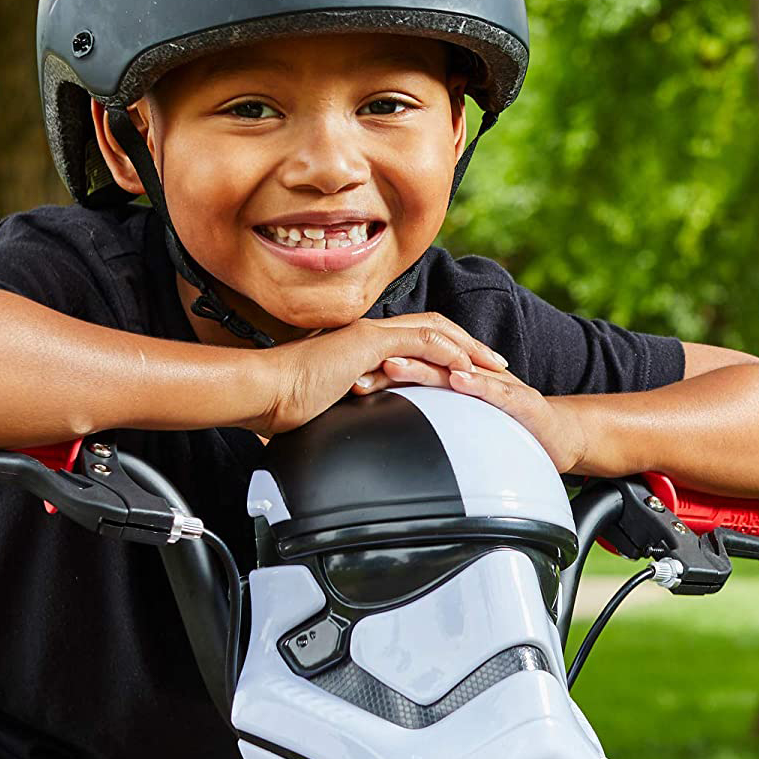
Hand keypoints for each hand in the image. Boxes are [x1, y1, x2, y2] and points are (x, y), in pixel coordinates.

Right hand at [246, 312, 508, 436]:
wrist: (263, 391)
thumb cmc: (282, 403)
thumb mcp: (323, 407)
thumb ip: (342, 408)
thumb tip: (347, 430)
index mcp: (359, 346)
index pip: (413, 340)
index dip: (444, 352)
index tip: (467, 371)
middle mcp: (369, 333)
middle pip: (433, 328)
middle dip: (468, 345)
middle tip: (496, 364)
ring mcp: (369, 334)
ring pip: (435, 331)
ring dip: (469, 348)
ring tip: (494, 367)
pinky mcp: (369, 341)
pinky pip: (422, 341)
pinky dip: (449, 352)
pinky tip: (468, 369)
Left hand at [367, 355, 589, 473]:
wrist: (558, 438)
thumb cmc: (504, 431)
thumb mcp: (458, 427)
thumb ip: (426, 423)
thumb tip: (382, 437)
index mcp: (451, 381)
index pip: (409, 370)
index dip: (376, 372)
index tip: (342, 380)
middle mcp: (468, 376)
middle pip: (424, 363)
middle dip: (389, 363)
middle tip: (356, 369)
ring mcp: (493, 384)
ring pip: (452, 370)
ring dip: (422, 366)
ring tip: (393, 366)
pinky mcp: (518, 399)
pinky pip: (492, 389)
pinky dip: (473, 383)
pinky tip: (457, 380)